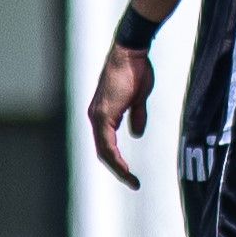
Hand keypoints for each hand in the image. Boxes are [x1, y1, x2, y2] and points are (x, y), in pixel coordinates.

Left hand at [88, 42, 154, 189]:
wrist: (131, 54)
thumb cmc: (136, 71)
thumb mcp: (138, 99)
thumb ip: (136, 117)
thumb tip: (136, 134)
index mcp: (105, 114)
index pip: (107, 145)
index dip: (118, 162)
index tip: (131, 174)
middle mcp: (97, 117)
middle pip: (103, 152)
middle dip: (118, 170)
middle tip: (132, 183)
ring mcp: (98, 116)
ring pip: (103, 150)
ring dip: (117, 168)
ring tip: (131, 180)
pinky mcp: (104, 114)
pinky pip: (107, 143)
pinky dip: (115, 157)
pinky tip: (124, 167)